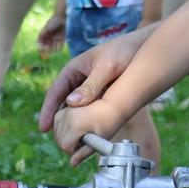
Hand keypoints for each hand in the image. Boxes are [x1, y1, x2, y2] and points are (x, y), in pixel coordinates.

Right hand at [37, 14, 64, 55]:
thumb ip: (42, 34)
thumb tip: (37, 42)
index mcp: (45, 34)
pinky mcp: (62, 37)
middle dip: (47, 48)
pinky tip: (59, 50)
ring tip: (53, 50)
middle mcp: (50, 36)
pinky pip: (61, 44)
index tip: (41, 49)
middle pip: (47, 45)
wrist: (62, 17)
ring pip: (54, 45)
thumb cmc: (53, 21)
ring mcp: (56, 37)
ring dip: (53, 49)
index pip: (41, 42)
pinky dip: (60, 47)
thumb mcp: (46, 28)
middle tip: (48, 50)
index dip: (40, 46)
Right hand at [38, 26, 152, 132]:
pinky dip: (90, 120)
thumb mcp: (107, 67)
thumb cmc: (124, 51)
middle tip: (59, 141)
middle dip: (60, 122)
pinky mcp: (103, 94)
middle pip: (64, 104)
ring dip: (75, 123)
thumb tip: (71, 104)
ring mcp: (91, 88)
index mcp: (73, 70)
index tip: (43, 129)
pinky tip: (92, 133)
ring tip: (73, 142)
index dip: (48, 111)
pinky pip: (92, 109)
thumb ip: (91, 85)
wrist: (144, 45)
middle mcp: (79, 80)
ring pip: (78, 109)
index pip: (55, 93)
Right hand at [52, 103, 126, 165]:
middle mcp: (68, 115)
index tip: (79, 151)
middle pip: (58, 136)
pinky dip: (63, 124)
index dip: (71, 151)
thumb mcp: (100, 138)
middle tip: (82, 142)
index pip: (65, 145)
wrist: (114, 101)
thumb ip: (85, 151)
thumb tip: (72, 163)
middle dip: (67, 142)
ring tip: (78, 134)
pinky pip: (58, 118)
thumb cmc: (110, 120)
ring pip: (56, 127)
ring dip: (63, 133)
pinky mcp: (66, 103)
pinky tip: (73, 126)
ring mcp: (66, 108)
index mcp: (76, 125)